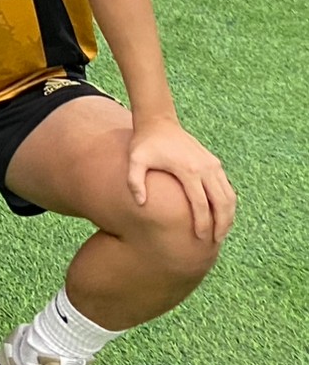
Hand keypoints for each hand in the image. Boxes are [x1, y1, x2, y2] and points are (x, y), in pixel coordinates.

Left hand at [127, 115, 237, 242]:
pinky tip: (221, 216)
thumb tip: (140, 203)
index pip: (200, 203)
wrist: (158, 122)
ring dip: (228, 216)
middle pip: (221, 203)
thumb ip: (134, 181)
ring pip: (229, 196)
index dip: (201, 223)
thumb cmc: (144, 143)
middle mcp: (205, 168)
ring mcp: (213, 165)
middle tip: (215, 242)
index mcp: (188, 170)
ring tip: (221, 233)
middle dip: (220, 224)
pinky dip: (227, 204)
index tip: (199, 238)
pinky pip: (227, 188)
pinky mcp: (214, 163)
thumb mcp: (135, 160)